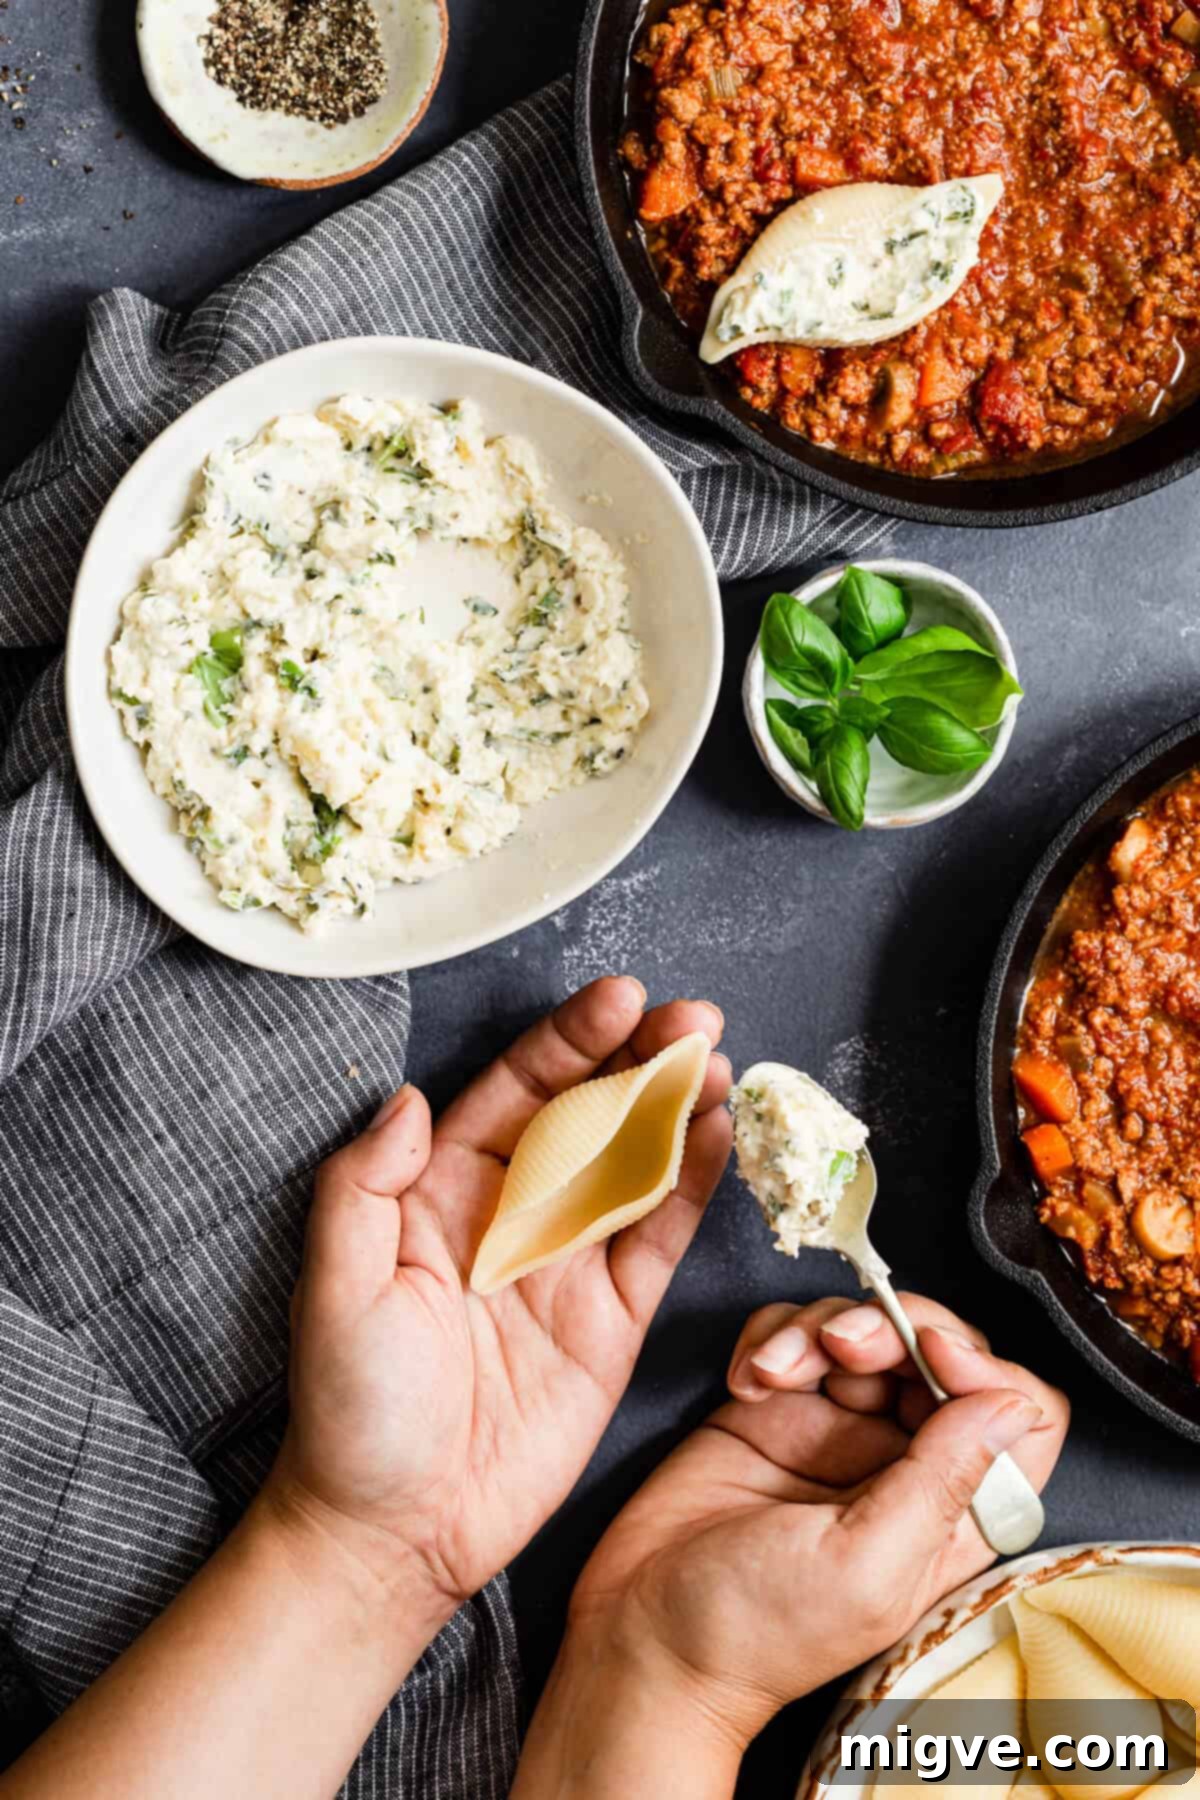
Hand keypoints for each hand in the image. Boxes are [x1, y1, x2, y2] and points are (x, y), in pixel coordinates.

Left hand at [266, 976, 731, 1635]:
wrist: (399, 1531)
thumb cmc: (353, 1411)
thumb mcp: (336, 1285)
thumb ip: (363, 1184)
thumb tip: (406, 1098)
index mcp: (443, 1188)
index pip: (519, 1088)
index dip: (571, 1040)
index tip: (621, 998)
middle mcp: (514, 1212)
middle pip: (590, 1110)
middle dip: (642, 1058)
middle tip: (695, 1018)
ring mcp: (569, 1263)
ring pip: (637, 1163)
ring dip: (679, 1109)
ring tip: (719, 1062)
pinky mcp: (612, 1319)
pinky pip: (660, 1237)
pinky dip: (695, 1186)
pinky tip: (720, 1137)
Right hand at [561, 1294, 1068, 1754]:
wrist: (643, 1634)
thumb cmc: (754, 1630)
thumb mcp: (862, 1566)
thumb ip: (942, 1482)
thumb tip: (1013, 1403)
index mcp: (951, 1515)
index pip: (1017, 1415)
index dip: (984, 1370)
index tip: (930, 1358)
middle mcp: (904, 1462)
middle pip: (939, 1350)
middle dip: (892, 1328)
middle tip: (839, 1346)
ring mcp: (837, 1428)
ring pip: (864, 1328)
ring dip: (818, 1328)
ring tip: (771, 1372)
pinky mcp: (777, 1404)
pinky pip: (795, 1331)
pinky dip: (772, 1335)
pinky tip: (747, 1380)